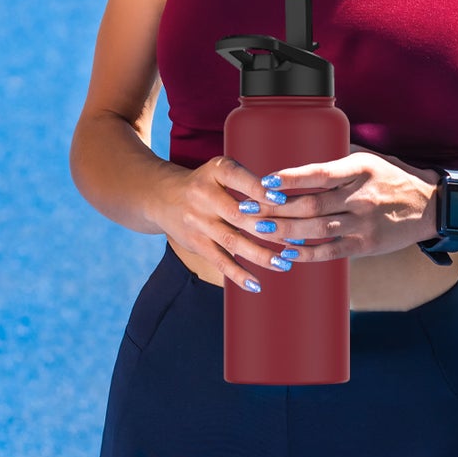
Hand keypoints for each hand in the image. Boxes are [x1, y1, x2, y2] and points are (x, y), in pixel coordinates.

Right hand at [150, 152, 317, 287]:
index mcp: (214, 171)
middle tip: (296, 240)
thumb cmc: (206, 184)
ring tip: (284, 264)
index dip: (259, 189)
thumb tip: (289, 206)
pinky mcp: (195, 243)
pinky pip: (219, 261)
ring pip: (232, 241)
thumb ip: (249, 183)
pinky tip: (256, 285)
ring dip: (260, 255)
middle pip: (238, 214)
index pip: (237, 177)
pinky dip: (238, 274)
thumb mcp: (221, 172)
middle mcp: (203, 195)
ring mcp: (197, 221)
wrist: (161, 197)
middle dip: (268, 228)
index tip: (282, 200)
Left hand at [247, 142, 441, 261]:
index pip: (319, 173)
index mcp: (358, 169)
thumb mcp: (369, 158)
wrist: (431, 206)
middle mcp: (361, 196)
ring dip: (284, 231)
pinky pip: (331, 252)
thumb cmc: (392, 177)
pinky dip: (307, 254)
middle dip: (276, 209)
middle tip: (248, 209)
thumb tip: (300, 142)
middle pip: (311, 205)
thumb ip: (337, 156)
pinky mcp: (366, 245)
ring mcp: (364, 223)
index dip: (291, 178)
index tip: (265, 181)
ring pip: (317, 229)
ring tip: (259, 230)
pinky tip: (286, 252)